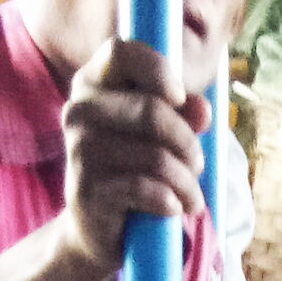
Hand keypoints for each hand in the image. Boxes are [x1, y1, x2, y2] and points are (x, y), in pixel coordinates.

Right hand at [62, 39, 212, 280]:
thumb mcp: (163, 137)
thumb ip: (183, 115)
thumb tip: (202, 109)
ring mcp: (79, 150)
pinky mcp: (87, 189)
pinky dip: (171, 201)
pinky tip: (173, 208)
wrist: (100, 229)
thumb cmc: (135, 170)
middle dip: (187, 143)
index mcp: (94, 84)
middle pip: (152, 110)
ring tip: (190, 196)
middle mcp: (79, 110)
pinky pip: (146, 188)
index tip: (179, 98)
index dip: (158, 70)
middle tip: (197, 165)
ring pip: (156, 156)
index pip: (122, 51)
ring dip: (186, 181)